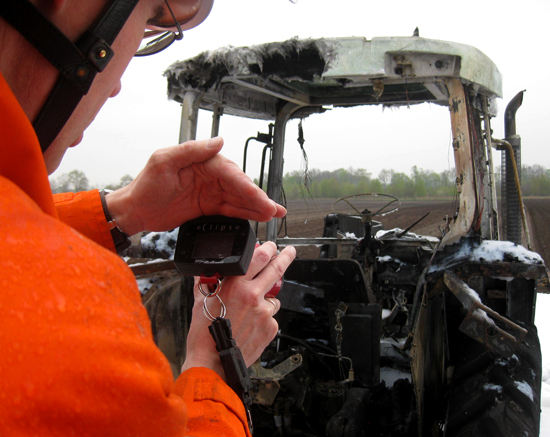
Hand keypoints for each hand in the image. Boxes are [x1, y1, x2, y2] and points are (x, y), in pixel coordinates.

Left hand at [105, 137, 285, 235]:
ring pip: (239, 199)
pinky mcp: (208, 207)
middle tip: (273, 209)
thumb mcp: (164, 161)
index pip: (228, 172)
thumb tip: (218, 141)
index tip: (258, 197)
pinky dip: (245, 214)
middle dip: (257, 198)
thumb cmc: (144, 184)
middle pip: (239, 186)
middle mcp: (209, 175)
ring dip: (257, 206)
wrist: (135, 211)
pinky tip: (259, 217)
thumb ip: (191, 151)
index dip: (245, 186)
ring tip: (274, 214)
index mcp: (201, 161)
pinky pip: (230, 211)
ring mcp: (210, 192)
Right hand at [182, 243, 295, 378]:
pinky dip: (263, 319)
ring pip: (273, 298)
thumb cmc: (204, 334)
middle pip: (277, 269)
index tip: (272, 246)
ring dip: (266, 299)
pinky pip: (271, 317)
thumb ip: (205, 281)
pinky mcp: (270, 327)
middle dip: (286, 257)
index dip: (269, 248)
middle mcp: (252, 295)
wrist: (212, 362)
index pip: (259, 256)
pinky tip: (250, 326)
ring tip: (249, 312)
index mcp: (235, 284)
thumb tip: (203, 270)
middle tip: (290, 252)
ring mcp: (263, 312)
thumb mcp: (200, 300)